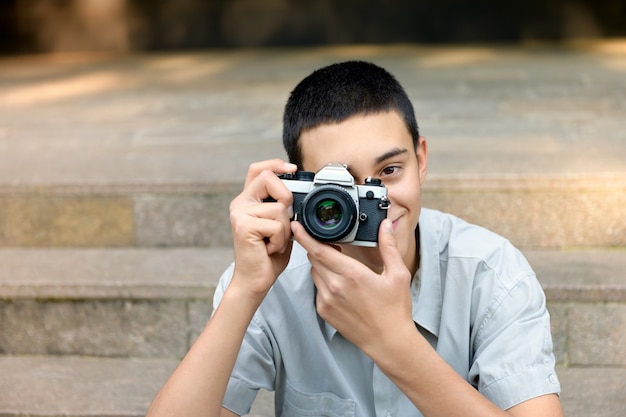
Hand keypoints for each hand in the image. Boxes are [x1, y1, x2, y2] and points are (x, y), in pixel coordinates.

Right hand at [229, 159, 296, 298]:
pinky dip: (280, 240)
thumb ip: (282, 207)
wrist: (255, 280)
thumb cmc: (268, 255)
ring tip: (274, 242)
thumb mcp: (279, 225)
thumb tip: (298, 193)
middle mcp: (241, 204)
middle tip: (286, 218)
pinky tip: (270, 249)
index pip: (258, 170)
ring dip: (285, 229)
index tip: (293, 168)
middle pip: (268, 178)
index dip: (276, 164)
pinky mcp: (244, 226)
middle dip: (286, 197)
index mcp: (248, 200)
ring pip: (278, 208)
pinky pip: (276, 225)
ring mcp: (240, 214)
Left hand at [291, 219, 413, 355]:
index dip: (304, 236)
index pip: (318, 250)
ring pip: (315, 272)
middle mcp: (335, 287)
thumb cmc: (395, 310)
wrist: (388, 342)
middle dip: (319, 247)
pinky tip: (341, 286)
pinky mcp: (324, 311)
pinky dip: (324, 281)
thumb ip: (389, 246)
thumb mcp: (398, 274)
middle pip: (314, 258)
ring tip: (341, 266)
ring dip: (322, 264)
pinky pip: (317, 288)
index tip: (297, 226)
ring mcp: (326, 300)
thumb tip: (385, 225)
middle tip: (333, 244)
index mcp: (351, 274)